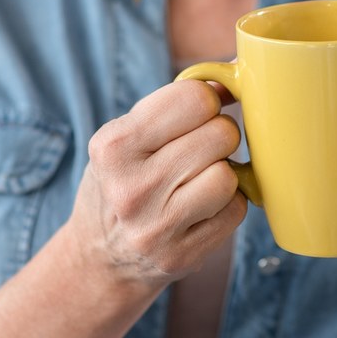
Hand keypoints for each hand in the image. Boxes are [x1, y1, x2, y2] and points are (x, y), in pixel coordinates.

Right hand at [69, 80, 247, 292]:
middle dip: (218, 136)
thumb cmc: (122, 181)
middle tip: (199, 150)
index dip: (206, 102)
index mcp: (113, 146)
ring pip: (228, 175)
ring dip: (223, 174)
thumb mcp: (126, 136)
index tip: (196, 114)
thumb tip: (234, 80)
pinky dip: (227, 205)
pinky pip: (236, 210)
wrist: (100, 257)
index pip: (194, 99)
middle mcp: (130, 188)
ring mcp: (156, 227)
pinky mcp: (182, 255)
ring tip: (197, 180)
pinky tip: (201, 208)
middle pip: (220, 135)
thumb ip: (175, 105)